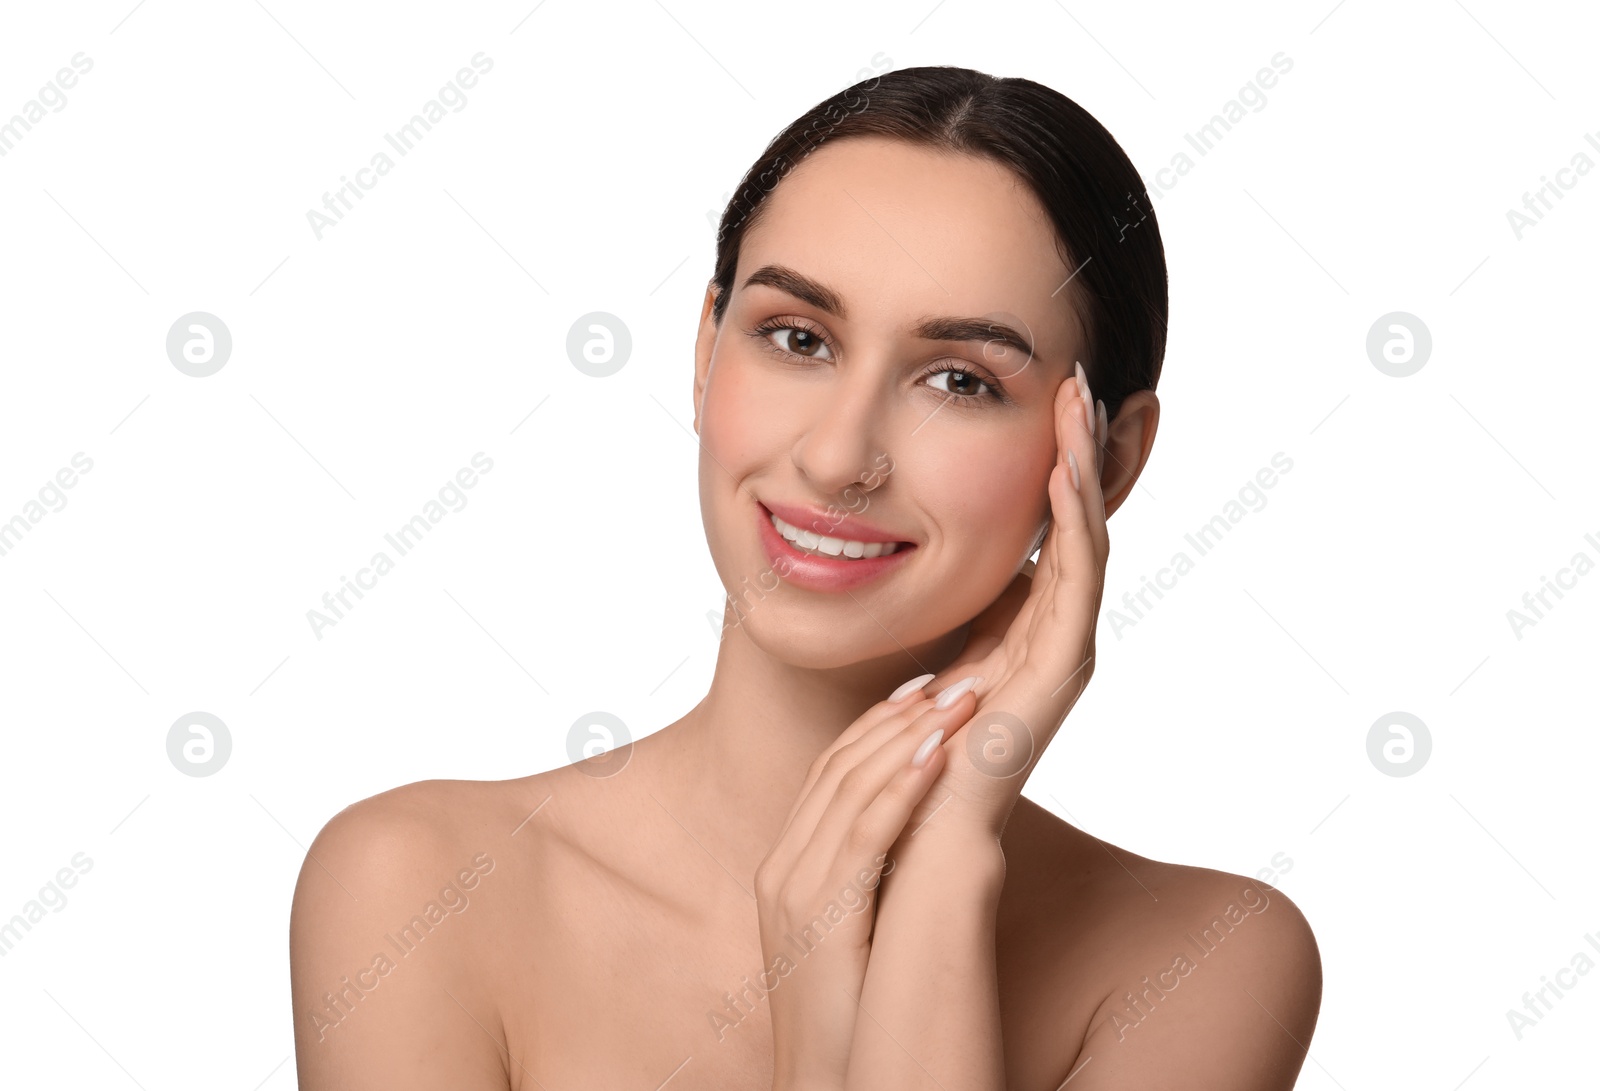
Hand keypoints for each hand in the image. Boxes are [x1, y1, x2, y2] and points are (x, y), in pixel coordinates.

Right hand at [755, 684, 982, 1089]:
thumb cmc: (856, 1026)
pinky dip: (902, 787)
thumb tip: (914, 840)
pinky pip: (863, 835)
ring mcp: (795, 895)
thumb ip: (870, 881)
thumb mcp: (857, 937)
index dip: (878, 724)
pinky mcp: (820, 920)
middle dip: (897, 714)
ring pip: (847, 788)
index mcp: (787, 871)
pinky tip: (940, 754)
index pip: (829, 772)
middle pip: (835, 766)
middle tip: (953, 676)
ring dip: (908, 735)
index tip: (927, 688)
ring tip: (962, 699)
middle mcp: (782, 872)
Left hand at [903, 364, 1110, 840]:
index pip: (1043, 529)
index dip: (1048, 462)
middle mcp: (1047, 636)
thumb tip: (900, 564)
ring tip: (1080, 403)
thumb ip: (926, 621)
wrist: (908, 836)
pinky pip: (1076, 582)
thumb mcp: (911, 660)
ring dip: (1084, 469)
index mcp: (1014, 630)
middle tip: (1080, 378)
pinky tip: (1065, 471)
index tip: (1043, 396)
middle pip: (1075, 524)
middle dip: (1078, 449)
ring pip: (1084, 540)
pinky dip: (1075, 524)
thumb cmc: (897, 760)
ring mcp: (1059, 653)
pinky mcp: (1060, 673)